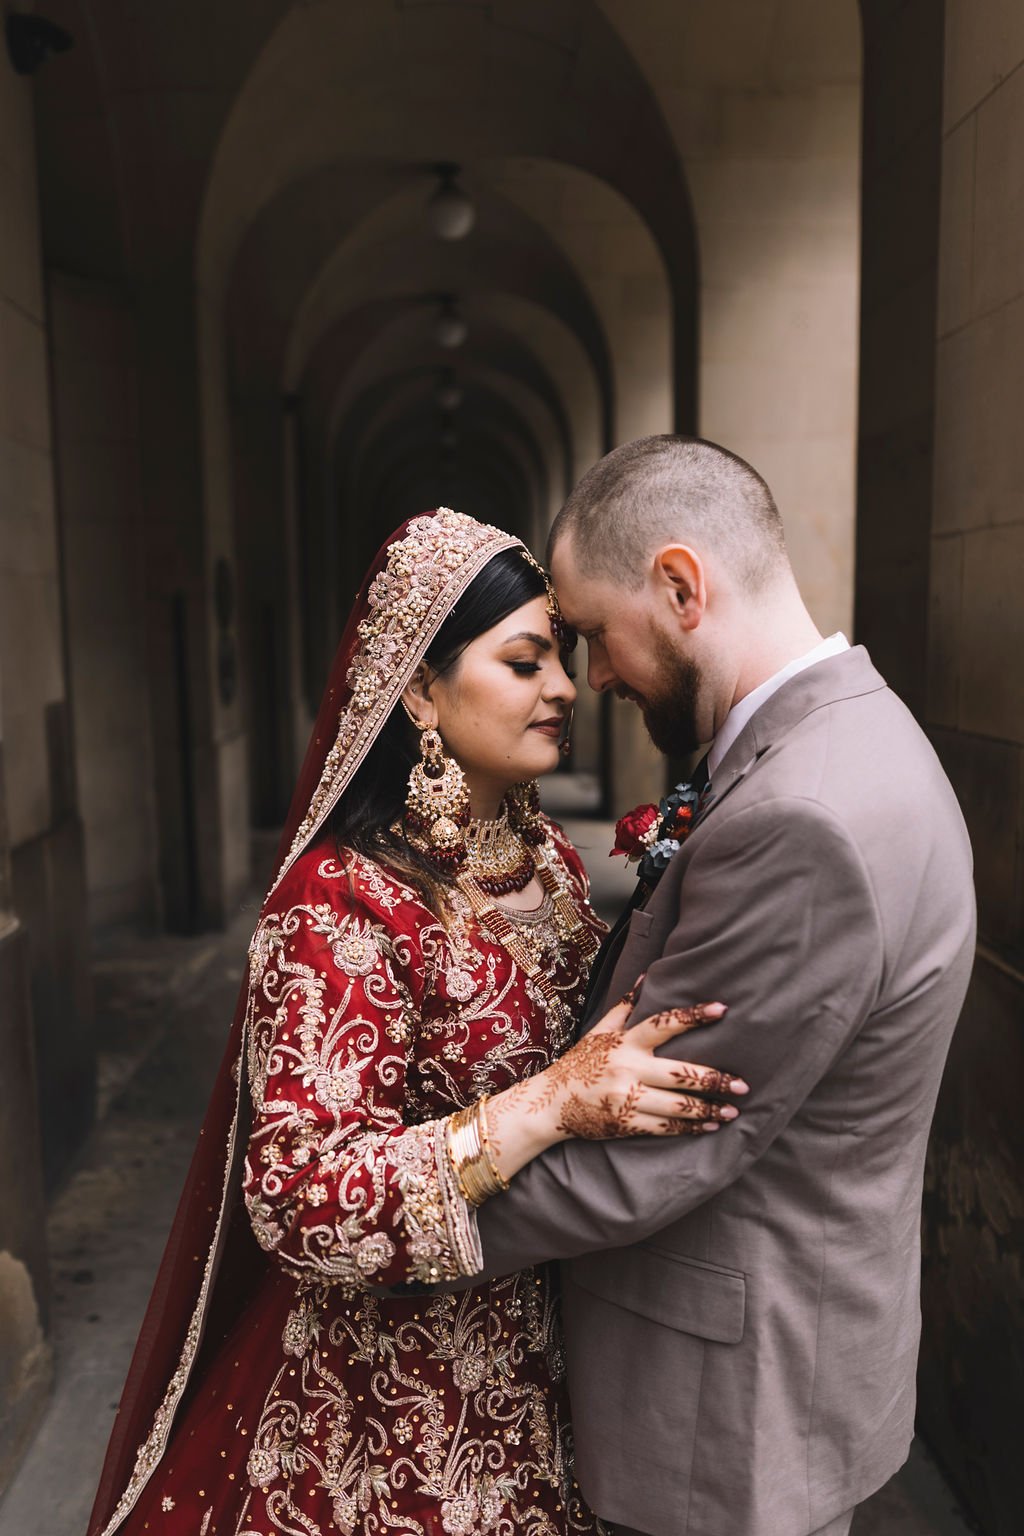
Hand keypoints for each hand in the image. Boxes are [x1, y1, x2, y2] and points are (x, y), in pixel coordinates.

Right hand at [535, 987, 746, 1140]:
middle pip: (681, 1073)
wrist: (552, 1104)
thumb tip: (647, 976)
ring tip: (733, 1110)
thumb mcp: (599, 1032)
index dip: (693, 1015)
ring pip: (678, 1105)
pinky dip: (690, 1128)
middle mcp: (628, 1070)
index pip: (664, 1024)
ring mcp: (628, 1099)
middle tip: (743, 1085)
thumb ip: (625, 1006)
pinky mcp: (627, 1124)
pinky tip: (710, 1126)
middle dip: (716, 1080)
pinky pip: (666, 1127)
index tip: (721, 1009)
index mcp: (625, 1043)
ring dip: (709, 1109)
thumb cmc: (580, 1063)